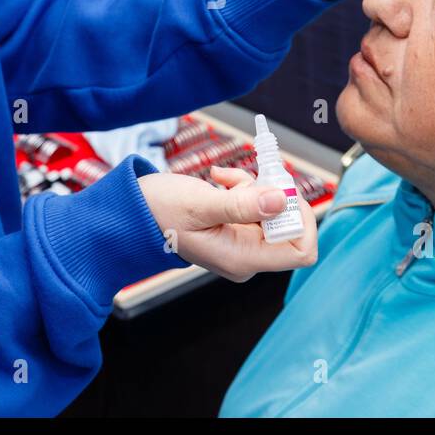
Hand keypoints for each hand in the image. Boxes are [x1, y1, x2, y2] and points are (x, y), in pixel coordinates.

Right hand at [137, 166, 317, 281]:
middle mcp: (247, 255)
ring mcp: (242, 243)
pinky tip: (219, 179)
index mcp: (242, 258)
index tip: (280, 192)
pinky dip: (243, 186)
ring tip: (224, 180)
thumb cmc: (159, 212)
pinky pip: (256, 204)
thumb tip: (282, 200)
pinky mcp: (236, 228)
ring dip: (254, 187)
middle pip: (288, 225)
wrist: (134, 212)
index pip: (300, 250)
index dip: (300, 219)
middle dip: (274, 195)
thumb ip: (242, 204)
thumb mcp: (200, 204)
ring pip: (272, 209)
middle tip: (252, 175)